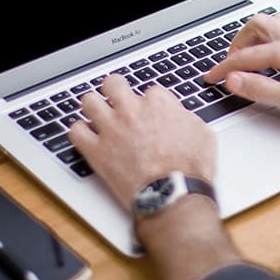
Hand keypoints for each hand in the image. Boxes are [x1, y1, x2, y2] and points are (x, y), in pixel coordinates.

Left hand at [68, 74, 216, 209]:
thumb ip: (186, 118)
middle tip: (117, 99)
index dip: (149, 103)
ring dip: (93, 106)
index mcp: (158, 104)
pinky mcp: (97, 151)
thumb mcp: (203, 135)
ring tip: (97, 113)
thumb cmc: (190, 169)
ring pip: (89, 101)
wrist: (174, 195)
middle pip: (113, 83)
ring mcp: (111, 129)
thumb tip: (180, 116)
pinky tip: (86, 137)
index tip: (149, 113)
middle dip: (115, 90)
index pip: (149, 90)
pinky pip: (76, 132)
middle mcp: (131, 111)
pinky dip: (79, 133)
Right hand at [204, 12, 279, 127]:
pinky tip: (274, 50)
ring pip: (273, 21)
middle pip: (256, 25)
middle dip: (237, 42)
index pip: (245, 57)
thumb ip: (260, 89)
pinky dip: (272, 34)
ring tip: (248, 54)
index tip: (212, 77)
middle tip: (230, 62)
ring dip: (255, 34)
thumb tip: (233, 80)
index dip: (224, 68)